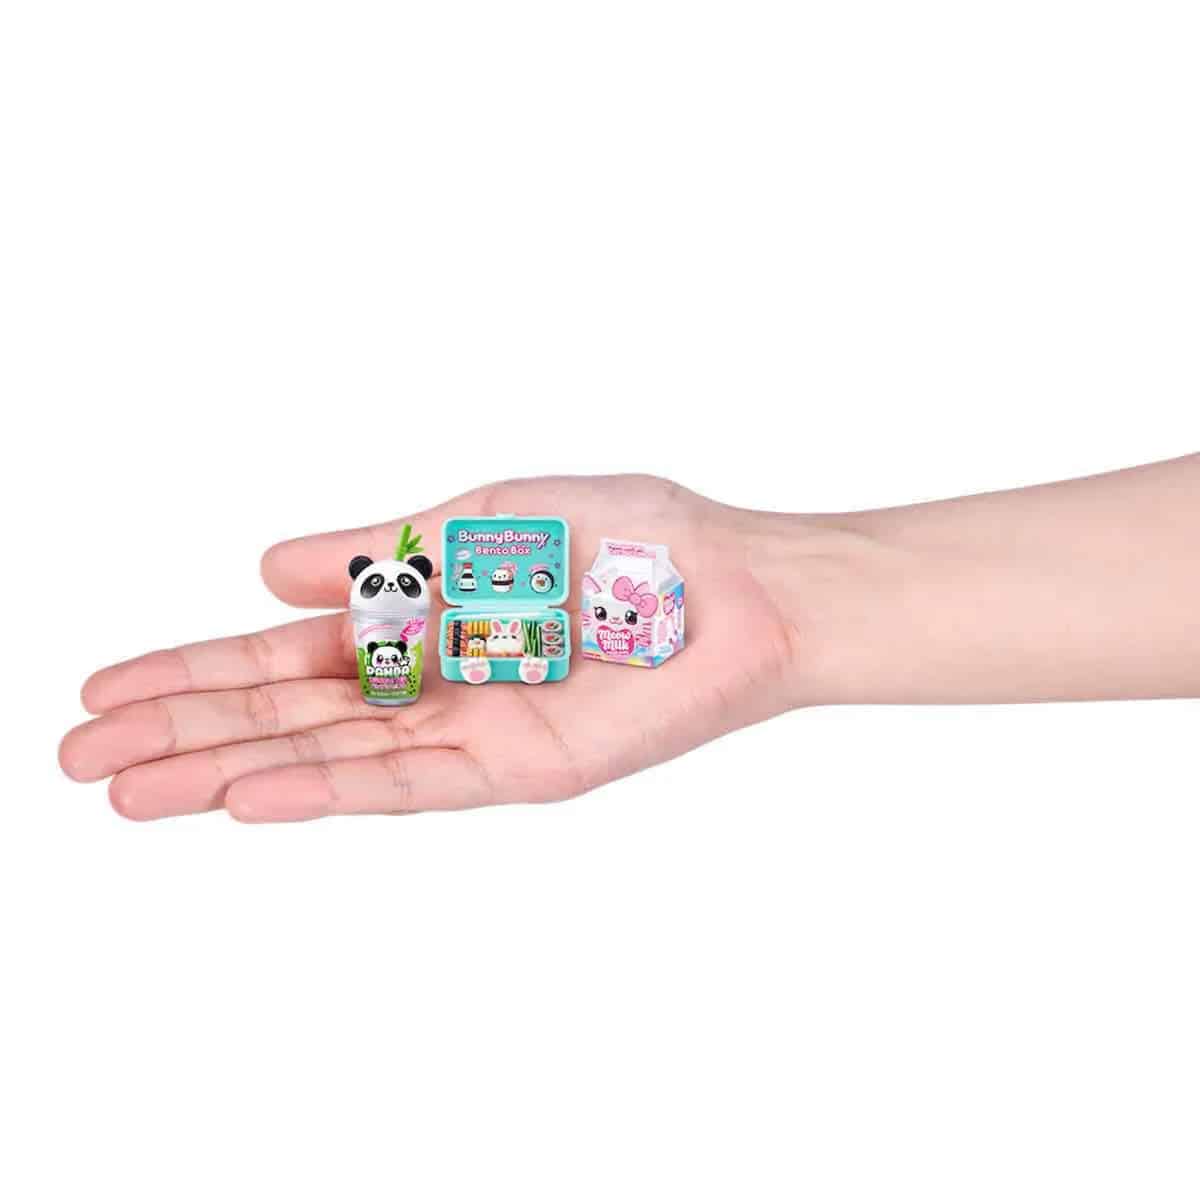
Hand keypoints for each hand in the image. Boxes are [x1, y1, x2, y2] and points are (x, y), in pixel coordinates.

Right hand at [59, 476, 810, 820]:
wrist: (736, 583)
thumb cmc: (630, 537)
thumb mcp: (481, 519)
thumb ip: (379, 552)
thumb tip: (266, 566)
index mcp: (422, 620)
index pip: (286, 654)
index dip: (195, 668)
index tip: (107, 685)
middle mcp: (434, 684)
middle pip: (287, 715)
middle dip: (183, 731)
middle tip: (81, 757)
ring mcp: (473, 733)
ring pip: (329, 759)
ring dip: (227, 771)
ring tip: (128, 789)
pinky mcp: (521, 766)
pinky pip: (411, 781)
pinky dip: (328, 789)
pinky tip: (247, 796)